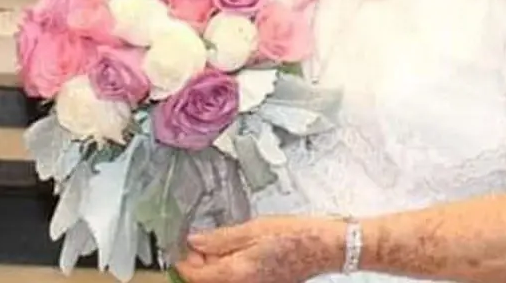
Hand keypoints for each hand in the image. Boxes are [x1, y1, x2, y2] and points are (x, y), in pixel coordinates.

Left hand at [172, 216, 343, 282]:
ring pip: (221, 281)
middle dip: (198, 264)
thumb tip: (194, 241)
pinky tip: (236, 250)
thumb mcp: (253, 228)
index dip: (183, 261)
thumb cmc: (294, 235)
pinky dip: (229, 268)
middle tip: (201, 241)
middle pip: (206, 282)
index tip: (182, 245)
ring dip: (214, 266)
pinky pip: (236, 280)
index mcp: (235, 273)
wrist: (324, 247)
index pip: (194, 276)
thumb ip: (220, 238)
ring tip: (220, 243)